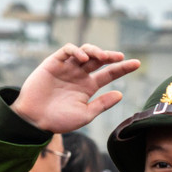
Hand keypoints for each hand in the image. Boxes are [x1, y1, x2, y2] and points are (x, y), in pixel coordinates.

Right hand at [11, 44, 140, 132]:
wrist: (34, 120)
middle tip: (120, 57)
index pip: (109, 74)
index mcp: (88, 87)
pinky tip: (83, 59)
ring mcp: (67, 68)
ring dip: (95, 51)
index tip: (137, 64)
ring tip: (102, 57)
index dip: (123, 68)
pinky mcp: (53, 63)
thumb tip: (120, 94)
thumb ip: (102, 105)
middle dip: (111, 56)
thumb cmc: (58, 120)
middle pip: (99, 60)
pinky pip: (67, 51)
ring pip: (85, 51)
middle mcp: (79, 75)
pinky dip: (76, 51)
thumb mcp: (85, 115)